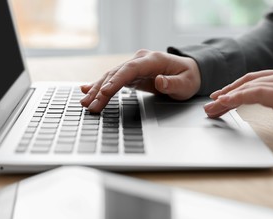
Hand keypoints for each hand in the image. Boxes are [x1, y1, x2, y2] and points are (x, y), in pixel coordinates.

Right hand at [80, 49, 200, 112]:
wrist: (188, 71)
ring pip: (111, 76)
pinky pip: (113, 79)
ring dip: (96, 89)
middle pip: (116, 74)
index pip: (130, 70)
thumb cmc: (188, 77)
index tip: (104, 92)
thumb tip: (159, 81)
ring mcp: (134, 66)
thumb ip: (173, 83)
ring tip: (84, 102)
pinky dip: (100, 85)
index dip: (116, 80)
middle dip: (101, 90)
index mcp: (153, 60)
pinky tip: (86, 89)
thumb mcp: (186, 84)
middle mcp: (140, 60)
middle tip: (89, 105)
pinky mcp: (131, 74)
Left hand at [204, 67, 272, 144]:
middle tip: (210, 105)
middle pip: (246, 82)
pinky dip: (237, 97)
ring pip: (247, 86)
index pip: (253, 80)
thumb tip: (266, 102)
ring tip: (212, 108)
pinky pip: (255, 93)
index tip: (220, 98)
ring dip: (226, 98)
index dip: (234, 88)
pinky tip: (226, 103)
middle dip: (225, 93)